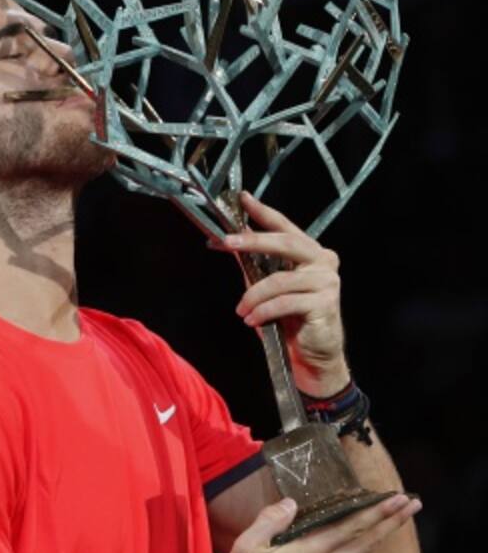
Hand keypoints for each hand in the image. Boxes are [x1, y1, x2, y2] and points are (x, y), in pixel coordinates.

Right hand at [205, 494, 422, 552]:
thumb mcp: (246, 548)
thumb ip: (270, 521)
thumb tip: (289, 503)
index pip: (351, 527)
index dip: (376, 511)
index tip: (396, 498)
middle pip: (366, 541)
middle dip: (390, 520)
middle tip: (412, 503)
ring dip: (378, 536)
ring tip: (391, 522)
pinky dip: (360, 552)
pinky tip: (358, 548)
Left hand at [221, 191, 347, 396]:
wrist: (313, 354)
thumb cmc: (289, 318)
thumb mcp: (268, 286)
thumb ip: (255, 264)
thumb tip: (227, 242)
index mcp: (310, 252)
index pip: (284, 226)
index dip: (263, 212)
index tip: (242, 198)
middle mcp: (323, 261)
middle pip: (285, 243)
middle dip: (252, 241)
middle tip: (225, 241)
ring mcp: (327, 281)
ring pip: (279, 280)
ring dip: (253, 296)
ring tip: (241, 311)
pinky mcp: (326, 303)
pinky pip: (285, 302)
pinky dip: (264, 311)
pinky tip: (252, 320)